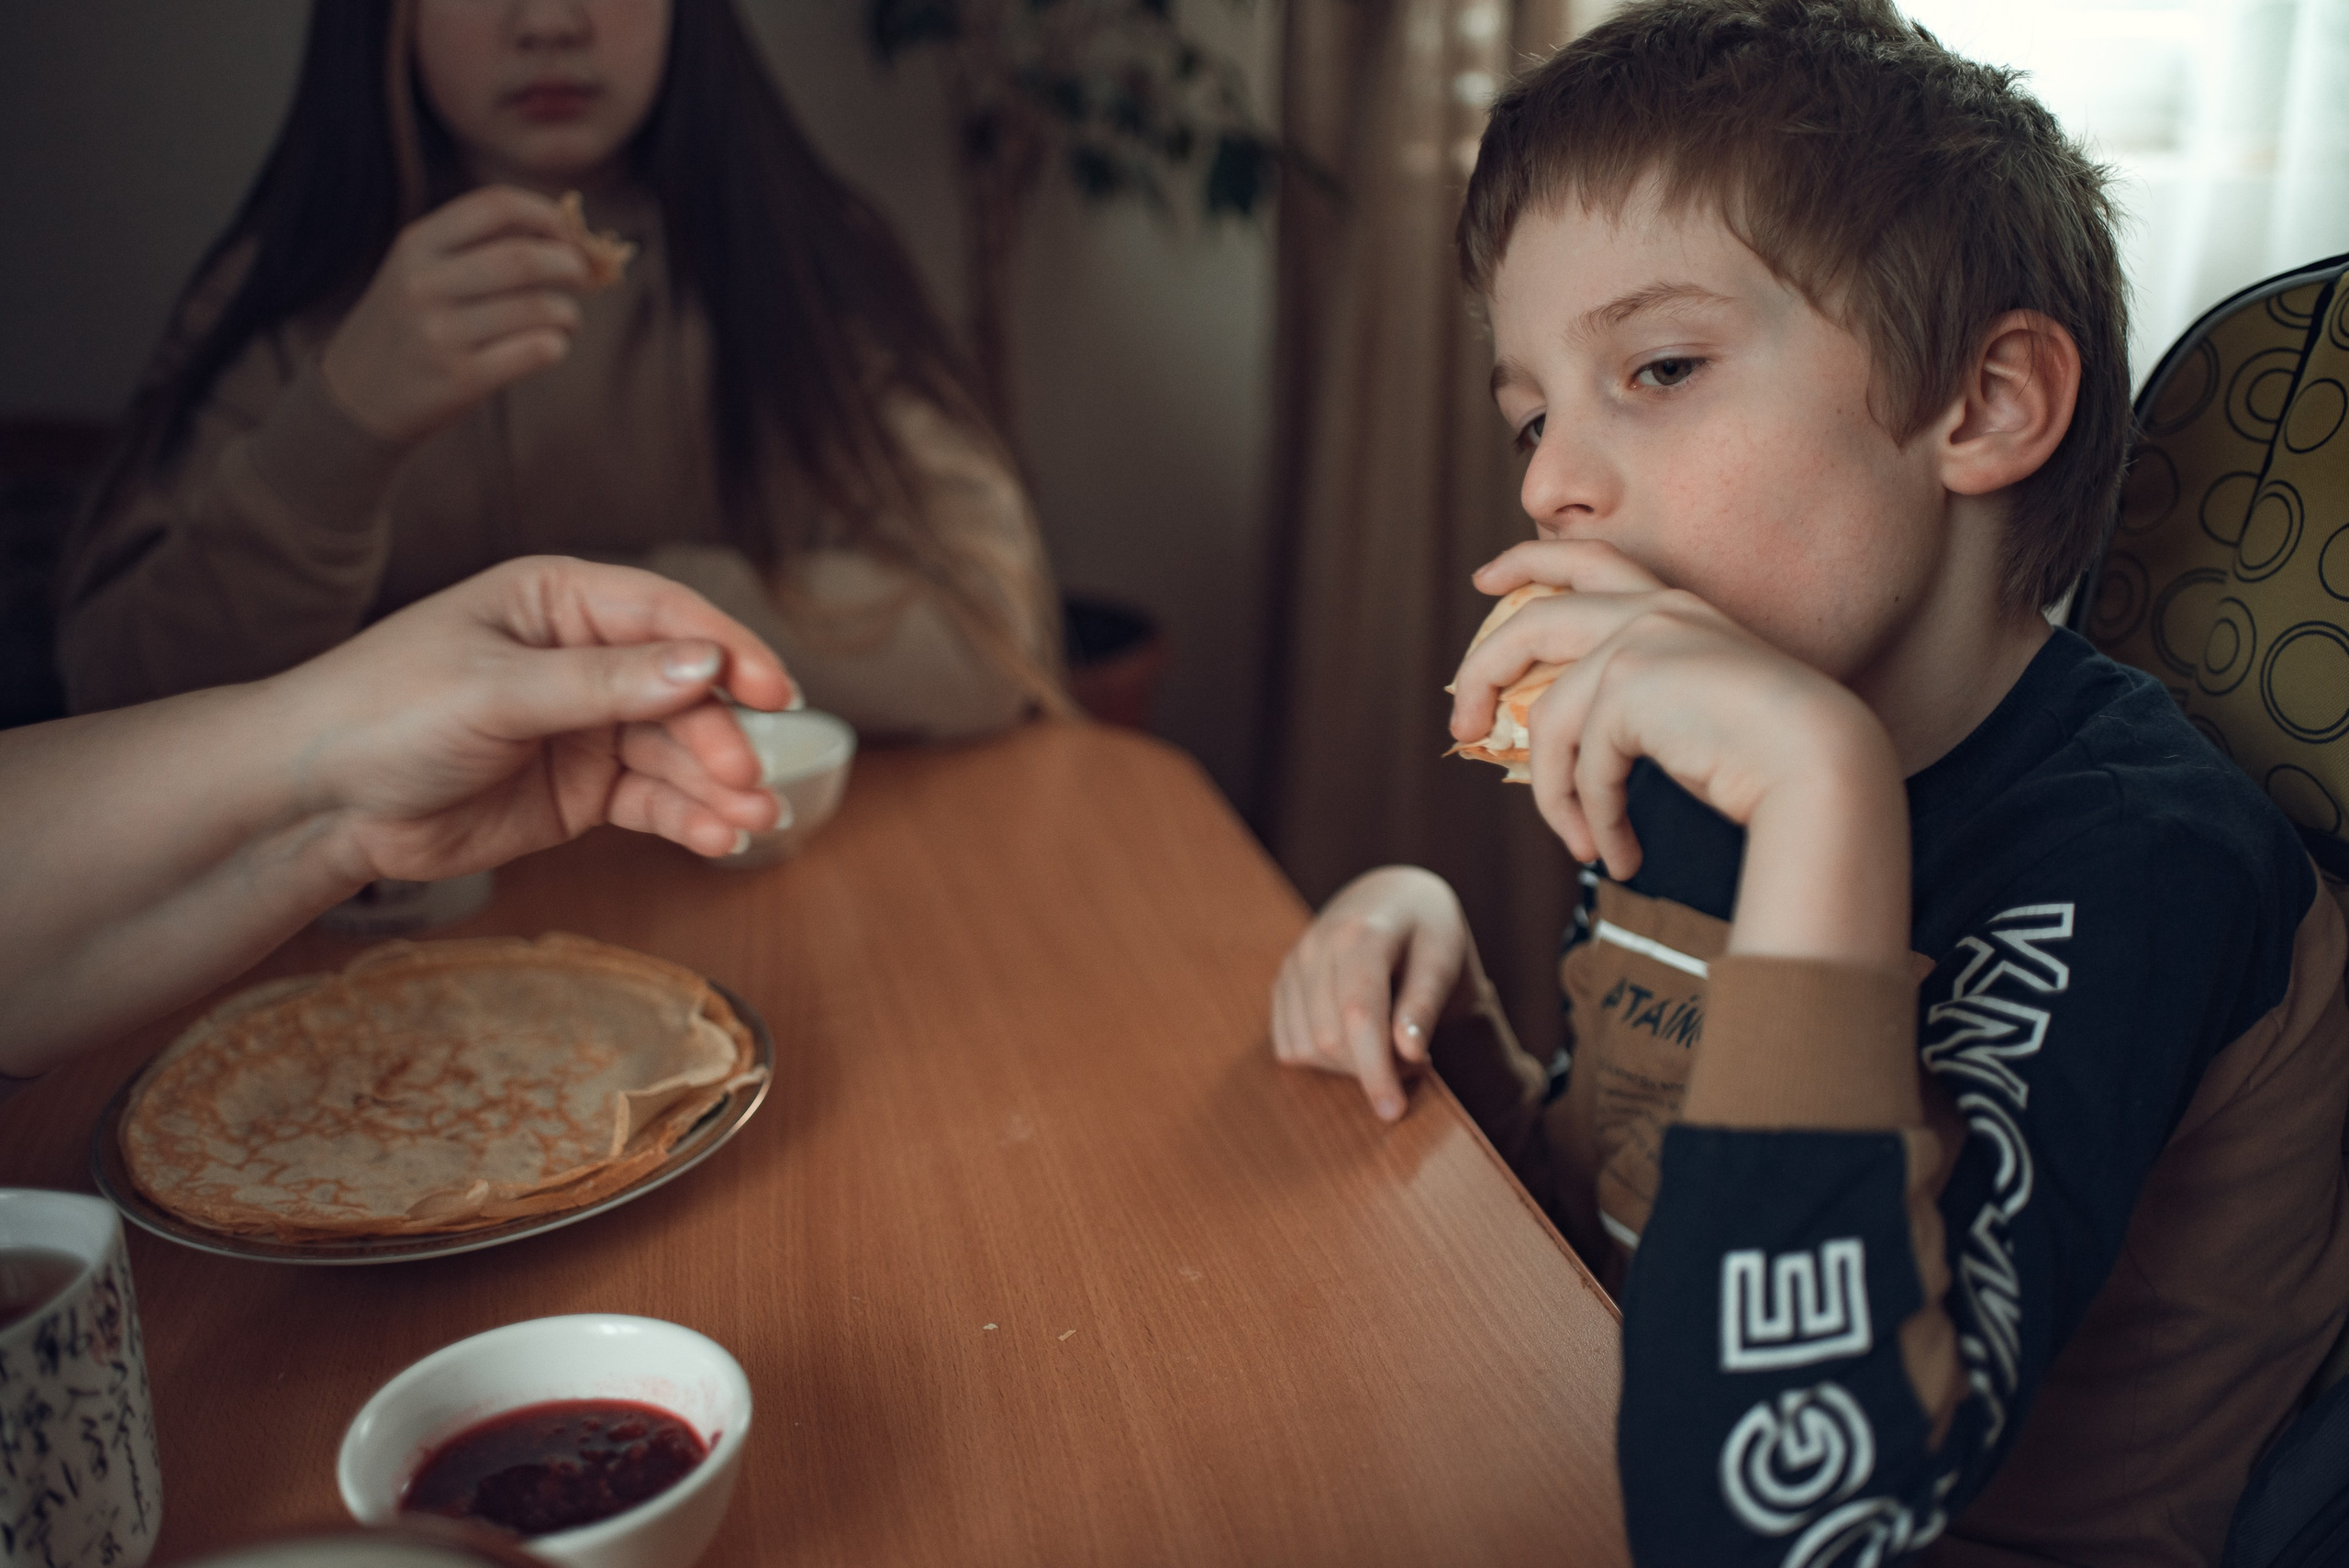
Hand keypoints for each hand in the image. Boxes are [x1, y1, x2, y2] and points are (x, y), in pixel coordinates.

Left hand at [272, 556, 796, 881]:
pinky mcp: (580, 790)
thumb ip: (604, 682)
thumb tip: (706, 666)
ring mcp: (585, 727)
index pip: (666, 616)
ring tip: (755, 821)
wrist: (315, 801)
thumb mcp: (496, 691)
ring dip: (719, 785)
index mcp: (557, 602)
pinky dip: (688, 819)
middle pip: (683, 691)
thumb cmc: (382, 712)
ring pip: (676, 752)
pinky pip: (652, 800)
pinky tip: (717, 839)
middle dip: (721, 735)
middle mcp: (582, 659)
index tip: (774, 692)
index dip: (727, 651)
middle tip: (746, 777)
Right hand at [321, 186, 591, 444]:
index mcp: (416, 244)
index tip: (568, 234)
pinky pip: (537, 350)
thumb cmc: (410, 325)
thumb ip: (477, 246)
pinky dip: (558, 345)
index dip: (546, 215)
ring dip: (569, 313)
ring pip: (539, 307)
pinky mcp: (459, 379)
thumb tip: (567, 231)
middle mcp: (423, 284)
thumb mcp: (420, 270)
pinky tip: (551, 346)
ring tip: (566, 320)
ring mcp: (439, 333)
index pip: (495, 206)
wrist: (356, 396)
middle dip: (570, 265)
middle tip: (583, 277)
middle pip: (524, 257)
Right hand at [1271, 866, 1477, 1121]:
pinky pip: (1289, 1045)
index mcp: (1359, 935)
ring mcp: (1292, 965)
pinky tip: (1358, 1042)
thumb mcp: (1442, 956)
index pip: (1358, 1015)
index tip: (1393, 1111)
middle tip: (1417, 1060)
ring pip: (1306, 1047)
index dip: (1374, 1069)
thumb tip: (1408, 1055)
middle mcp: (1315, 947)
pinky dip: (1324, 1060)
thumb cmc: (1427, 930)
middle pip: (1329, 1039)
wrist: (1393, 897)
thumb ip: (1424, 1004)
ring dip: (1349, 1066)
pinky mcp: (1282, 984)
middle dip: (1373, 1067)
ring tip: (1391, 1046)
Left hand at [1449, 540, 1908, 966]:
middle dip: (1483, 672)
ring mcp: (1640, 639)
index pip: (1590, 558)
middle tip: (1463, 728)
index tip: (1483, 579)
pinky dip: (1592, 815)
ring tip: (1581, 845)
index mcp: (1676, 605)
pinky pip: (1580, 762)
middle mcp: (1655, 609)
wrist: (1823, 767)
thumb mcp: (1691, 714)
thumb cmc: (1772, 757)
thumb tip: (1556, 742)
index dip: (1528, 559)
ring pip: (1549, 718)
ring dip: (1557, 795)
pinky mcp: (1628, 682)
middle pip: (1531, 621)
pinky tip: (1617, 853)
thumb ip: (1632, 705)